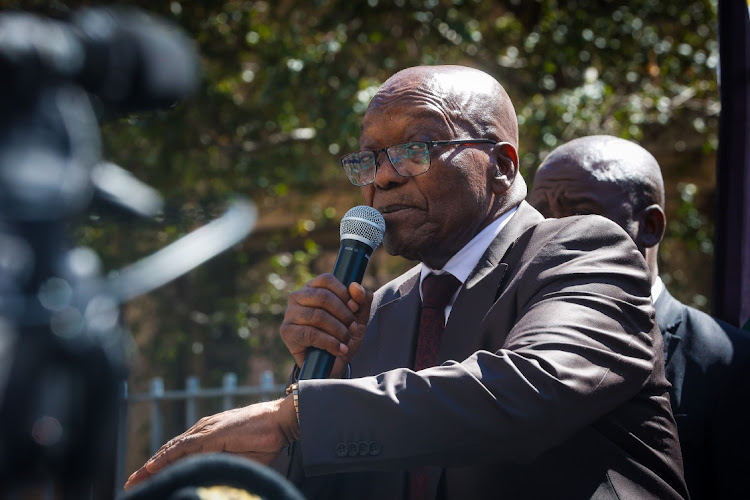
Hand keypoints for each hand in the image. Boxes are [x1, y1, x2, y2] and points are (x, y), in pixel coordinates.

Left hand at [124, 395, 298, 489]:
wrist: (281, 421)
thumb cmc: (265, 440)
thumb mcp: (240, 460)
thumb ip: (222, 466)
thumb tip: (209, 478)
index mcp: (208, 437)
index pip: (177, 454)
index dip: (159, 468)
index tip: (144, 482)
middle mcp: (202, 430)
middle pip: (168, 452)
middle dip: (148, 470)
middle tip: (130, 485)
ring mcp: (206, 430)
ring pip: (171, 450)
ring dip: (151, 466)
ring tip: (135, 481)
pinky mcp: (212, 432)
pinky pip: (184, 447)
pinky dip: (166, 457)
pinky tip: (152, 467)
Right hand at [281, 274, 372, 376]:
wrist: (332, 364)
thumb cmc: (343, 335)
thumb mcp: (359, 317)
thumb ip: (362, 299)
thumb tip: (354, 286)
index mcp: (313, 288)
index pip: (326, 280)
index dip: (343, 293)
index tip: (355, 308)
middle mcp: (298, 297)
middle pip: (323, 297)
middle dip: (343, 314)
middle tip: (352, 328)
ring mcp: (290, 314)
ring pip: (318, 316)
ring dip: (338, 330)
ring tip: (346, 340)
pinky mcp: (287, 332)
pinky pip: (310, 334)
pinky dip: (330, 343)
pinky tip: (339, 349)